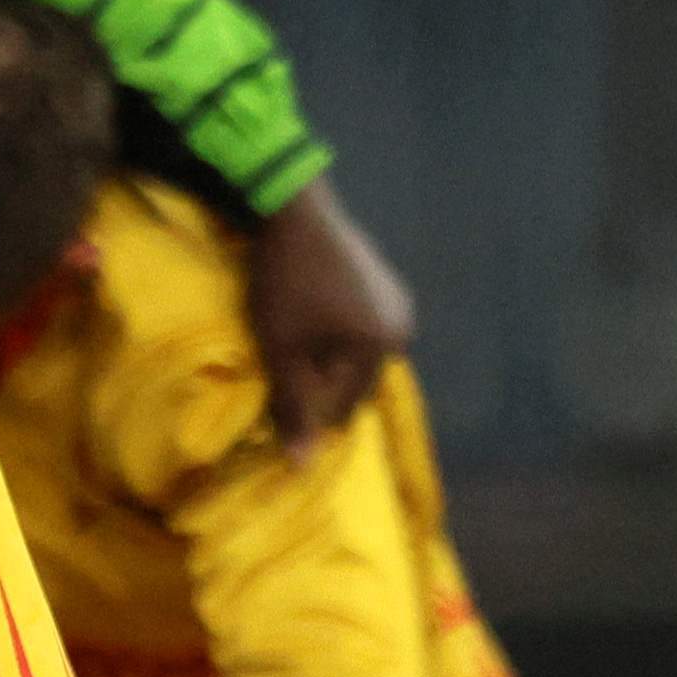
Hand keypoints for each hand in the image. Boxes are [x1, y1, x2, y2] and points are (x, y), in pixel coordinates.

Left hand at [240, 182, 416, 439]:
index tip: (276, 393)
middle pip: (355, 382)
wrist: (293, 210)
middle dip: (320, 383)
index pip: (346, 408)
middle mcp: (401, 328)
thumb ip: (294, 407)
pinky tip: (309, 318)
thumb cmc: (285, 283)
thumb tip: (304, 467)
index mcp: (382, 347)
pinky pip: (359, 329)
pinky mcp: (384, 282)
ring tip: (292, 340)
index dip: (307, 408)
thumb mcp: (282, 351)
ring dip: (326, 359)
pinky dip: (335, 335)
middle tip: (282, 366)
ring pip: (355, 356)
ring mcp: (397, 302)